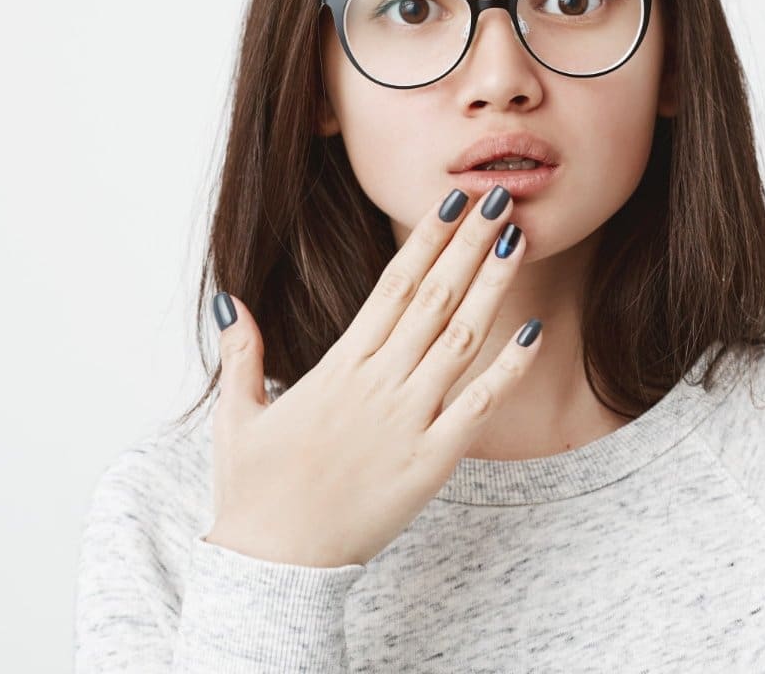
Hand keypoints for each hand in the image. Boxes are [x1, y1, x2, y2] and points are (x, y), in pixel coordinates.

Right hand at [203, 185, 541, 567]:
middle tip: (499, 198)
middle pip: (435, 298)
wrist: (276, 567)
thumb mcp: (238, 415)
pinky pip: (480, 404)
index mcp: (338, 366)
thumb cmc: (255, 491)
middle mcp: (378, 382)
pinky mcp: (433, 460)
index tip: (451, 201)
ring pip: (462, 339)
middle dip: (469, 243)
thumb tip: (231, 302)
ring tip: (518, 241)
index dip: (426, 239)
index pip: (392, 285)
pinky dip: (509, 367)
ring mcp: (409, 419)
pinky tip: (534, 330)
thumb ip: (242, 354)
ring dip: (493, 286)